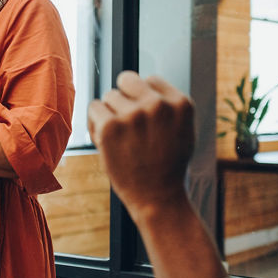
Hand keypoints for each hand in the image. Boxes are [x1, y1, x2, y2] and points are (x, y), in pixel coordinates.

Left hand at [88, 71, 194, 219]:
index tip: (143, 117)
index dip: (143, 97)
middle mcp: (158, 105)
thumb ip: (168, 105)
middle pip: (127, 80)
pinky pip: (94, 108)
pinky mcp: (110, 126)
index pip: (151, 80)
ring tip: (120, 137)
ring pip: (109, 96)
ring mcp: (134, 114)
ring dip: (110, 113)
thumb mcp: (183, 130)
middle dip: (124, 97)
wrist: (157, 197)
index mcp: (180, 103)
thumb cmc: (167, 165)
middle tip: (127, 122)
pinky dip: (95, 122)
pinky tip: (106, 139)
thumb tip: (145, 82)